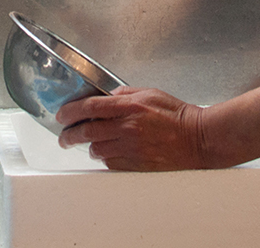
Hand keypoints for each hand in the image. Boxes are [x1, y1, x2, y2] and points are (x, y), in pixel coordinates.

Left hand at [54, 87, 209, 170]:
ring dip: (90, 147)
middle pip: (87, 132)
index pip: (90, 108)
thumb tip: (108, 97)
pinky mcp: (137, 165)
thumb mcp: (150, 93)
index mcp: (129, 107)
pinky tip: (108, 153)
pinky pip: (111, 164)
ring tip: (90, 144)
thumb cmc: (178, 115)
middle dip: (69, 135)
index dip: (70, 112)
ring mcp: (131, 149)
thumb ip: (125, 94)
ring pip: (97, 150)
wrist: (199, 138)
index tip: (61, 116)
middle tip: (64, 138)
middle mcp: (127, 128)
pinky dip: (106, 158)